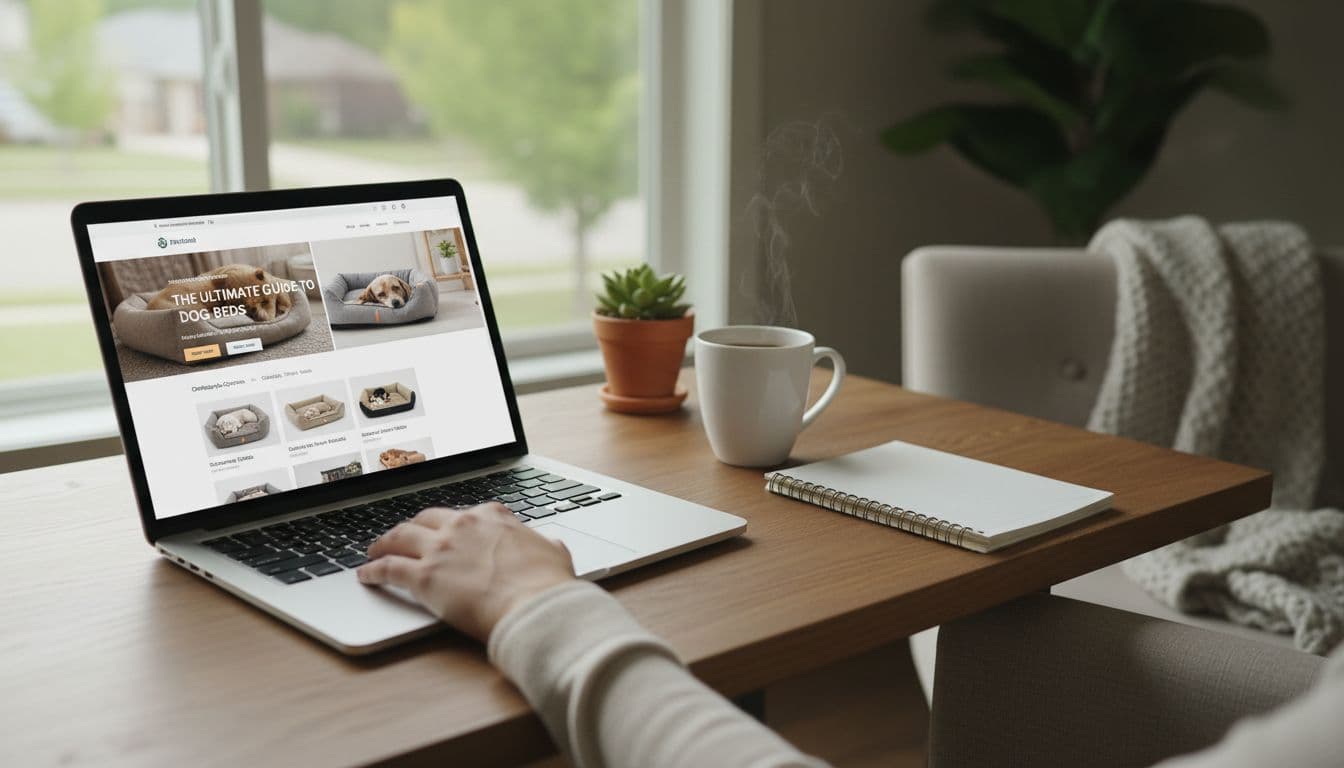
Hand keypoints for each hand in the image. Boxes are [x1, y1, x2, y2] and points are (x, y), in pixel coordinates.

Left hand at [357, 503, 575, 640]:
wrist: (535, 606)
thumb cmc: (547, 584)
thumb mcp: (554, 553)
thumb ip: (546, 546)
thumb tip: (550, 546)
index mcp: (493, 517)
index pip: (464, 514)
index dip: (451, 524)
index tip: (446, 530)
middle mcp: (463, 525)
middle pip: (426, 519)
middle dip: (412, 527)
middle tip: (403, 536)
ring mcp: (441, 549)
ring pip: (399, 536)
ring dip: (384, 542)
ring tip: (374, 550)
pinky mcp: (424, 577)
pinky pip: (388, 568)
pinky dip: (373, 571)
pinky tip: (365, 576)